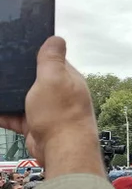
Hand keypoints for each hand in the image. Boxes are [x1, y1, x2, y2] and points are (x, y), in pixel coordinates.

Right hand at [0, 37, 103, 178]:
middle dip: (15, 75)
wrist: (61, 150)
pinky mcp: (34, 126)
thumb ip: (51, 59)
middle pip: (33, 79)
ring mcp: (47, 110)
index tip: (13, 48)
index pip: (50, 61)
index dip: (33, 54)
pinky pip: (13, 116)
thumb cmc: (60, 113)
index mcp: (67, 78)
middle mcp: (59, 93)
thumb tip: (56, 38)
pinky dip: (2, 113)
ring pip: (21, 98)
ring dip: (7, 94)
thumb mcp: (53, 78)